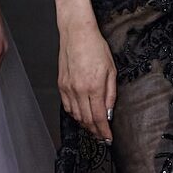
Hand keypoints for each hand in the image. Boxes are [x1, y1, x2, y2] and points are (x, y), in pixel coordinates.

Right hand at [59, 17, 116, 139]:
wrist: (77, 34)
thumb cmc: (96, 47)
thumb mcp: (111, 70)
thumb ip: (110, 93)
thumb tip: (109, 111)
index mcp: (94, 87)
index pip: (99, 117)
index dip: (104, 131)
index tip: (108, 138)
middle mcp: (79, 90)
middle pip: (87, 120)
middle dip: (95, 131)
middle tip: (102, 136)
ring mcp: (68, 88)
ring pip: (76, 115)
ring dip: (85, 124)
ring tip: (93, 128)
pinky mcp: (61, 85)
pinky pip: (67, 106)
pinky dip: (75, 114)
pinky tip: (82, 115)